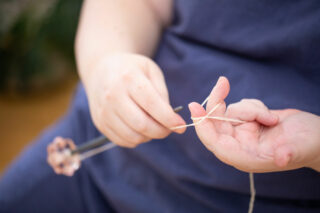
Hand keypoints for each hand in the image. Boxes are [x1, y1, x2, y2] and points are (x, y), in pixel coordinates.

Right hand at [84, 53, 185, 147]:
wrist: (101, 70)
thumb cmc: (132, 70)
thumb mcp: (151, 71)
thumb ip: (162, 94)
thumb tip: (171, 119)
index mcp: (129, 78)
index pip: (152, 104)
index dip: (169, 119)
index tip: (181, 126)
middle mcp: (113, 95)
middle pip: (142, 124)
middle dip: (162, 131)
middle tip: (170, 129)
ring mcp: (104, 111)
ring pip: (132, 136)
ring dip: (149, 137)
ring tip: (154, 127)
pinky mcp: (100, 123)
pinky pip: (122, 141)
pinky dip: (136, 140)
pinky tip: (140, 129)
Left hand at [189, 77, 319, 171]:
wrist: (315, 136)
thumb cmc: (310, 145)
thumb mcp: (302, 148)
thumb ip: (290, 153)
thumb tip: (282, 158)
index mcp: (246, 158)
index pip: (216, 144)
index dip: (204, 128)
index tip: (196, 110)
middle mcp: (239, 146)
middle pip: (215, 123)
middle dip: (217, 103)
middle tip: (223, 83)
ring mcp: (242, 133)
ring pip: (229, 112)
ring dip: (249, 108)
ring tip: (271, 118)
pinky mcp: (246, 121)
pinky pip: (239, 107)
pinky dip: (253, 106)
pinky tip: (270, 116)